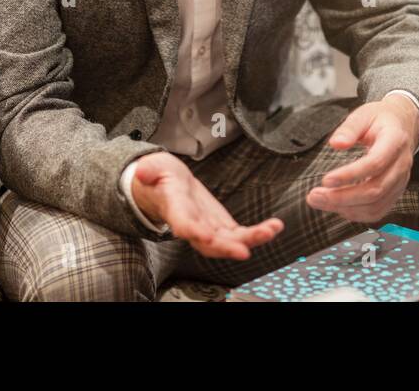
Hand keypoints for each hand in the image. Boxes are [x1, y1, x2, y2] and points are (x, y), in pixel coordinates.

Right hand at [131, 151, 282, 259]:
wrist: (167, 189)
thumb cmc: (161, 179)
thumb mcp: (153, 168)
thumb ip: (149, 170)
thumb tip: (144, 171)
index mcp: (175, 210)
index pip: (182, 223)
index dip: (191, 230)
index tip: (201, 235)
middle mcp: (193, 226)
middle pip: (209, 243)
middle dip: (226, 247)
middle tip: (244, 250)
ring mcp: (208, 229)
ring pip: (229, 241)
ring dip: (250, 240)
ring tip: (270, 231)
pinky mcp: (222, 227)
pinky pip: (241, 235)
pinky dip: (258, 233)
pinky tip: (274, 227)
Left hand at [305, 95, 418, 223]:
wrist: (402, 125)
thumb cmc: (380, 119)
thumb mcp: (364, 114)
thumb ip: (349, 128)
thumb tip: (335, 144)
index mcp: (395, 141)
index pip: (375, 163)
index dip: (350, 175)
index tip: (326, 180)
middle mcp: (401, 165)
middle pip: (375, 190)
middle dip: (343, 198)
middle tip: (315, 196)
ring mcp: (400, 181)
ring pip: (376, 205)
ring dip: (346, 208)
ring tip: (320, 202)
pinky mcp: (395, 192)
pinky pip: (378, 210)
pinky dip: (357, 214)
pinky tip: (337, 207)